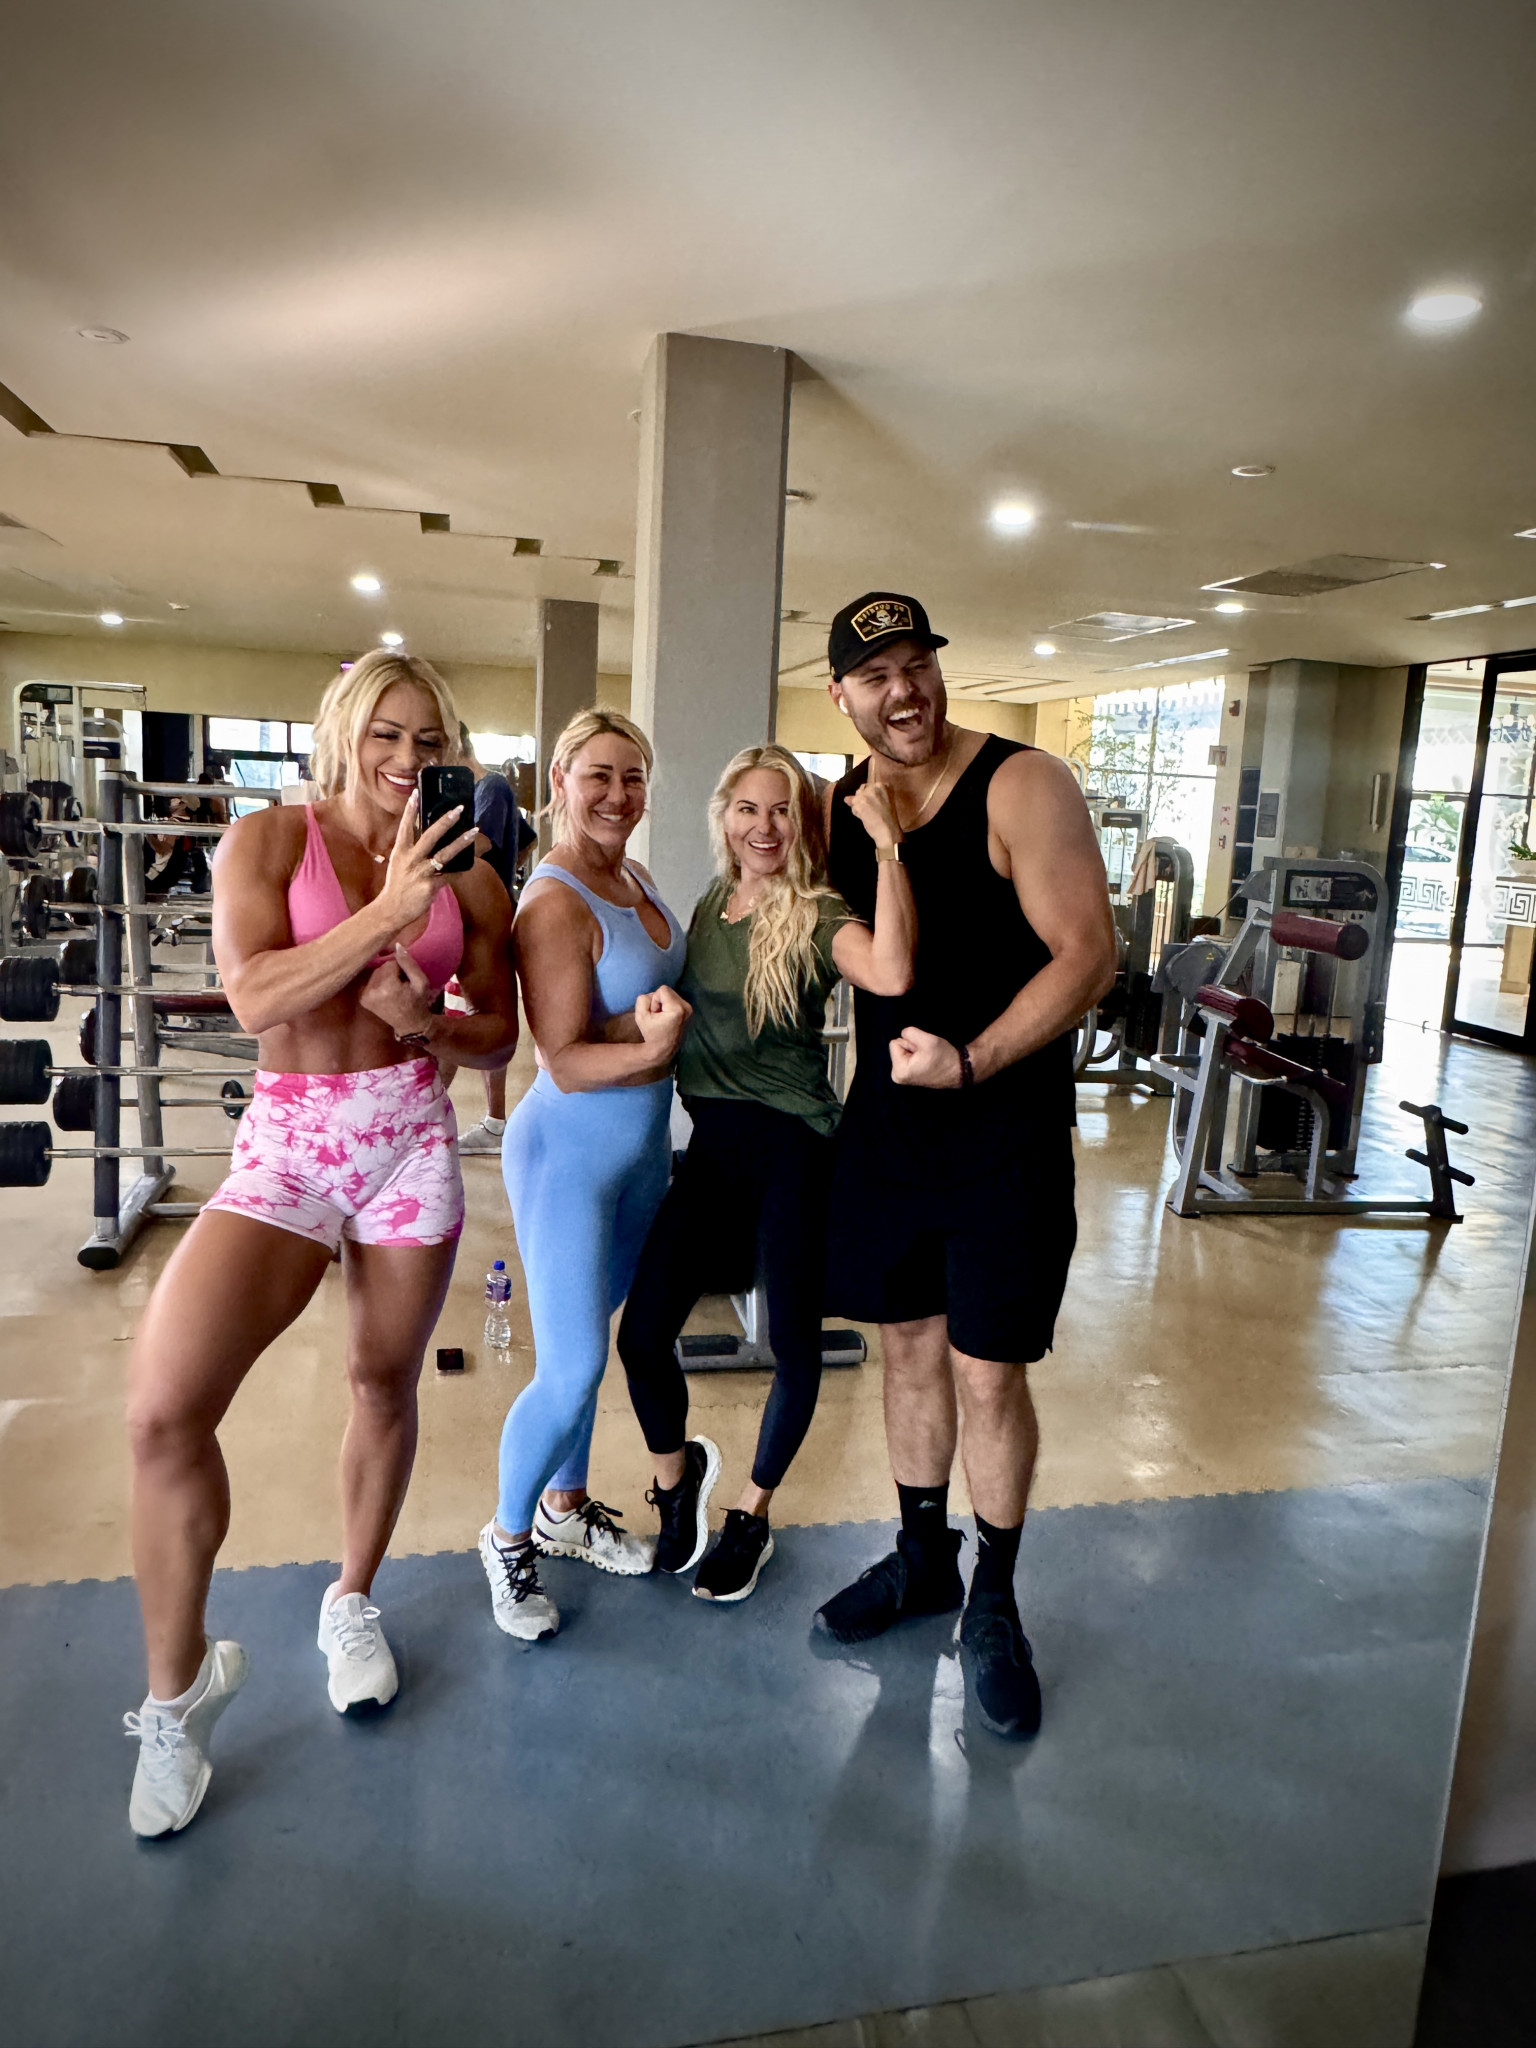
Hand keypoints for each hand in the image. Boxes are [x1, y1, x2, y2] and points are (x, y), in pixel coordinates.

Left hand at [359, 944, 436, 1039]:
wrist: (410, 1024)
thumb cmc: (418, 1002)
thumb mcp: (421, 981)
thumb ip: (409, 963)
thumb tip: (397, 946)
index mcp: (387, 987)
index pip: (390, 963)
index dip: (401, 969)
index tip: (407, 981)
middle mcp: (372, 991)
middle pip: (381, 967)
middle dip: (392, 973)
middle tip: (402, 986)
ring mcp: (365, 996)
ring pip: (375, 973)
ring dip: (385, 977)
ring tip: (395, 990)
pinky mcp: (363, 999)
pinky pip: (370, 981)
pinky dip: (378, 984)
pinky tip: (386, 993)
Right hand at [377, 794, 477, 933]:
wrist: (391, 910)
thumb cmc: (397, 885)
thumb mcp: (399, 864)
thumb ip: (413, 851)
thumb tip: (432, 839)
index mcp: (400, 852)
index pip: (405, 827)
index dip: (410, 810)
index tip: (416, 794)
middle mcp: (410, 860)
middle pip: (429, 836)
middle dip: (445, 822)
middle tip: (458, 810)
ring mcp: (420, 874)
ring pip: (444, 855)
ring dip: (461, 842)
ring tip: (474, 831)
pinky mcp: (430, 887)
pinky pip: (449, 876)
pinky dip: (459, 871)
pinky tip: (468, 865)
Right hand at [634, 984, 691, 1060]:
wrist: (663, 1050)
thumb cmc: (651, 1034)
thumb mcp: (640, 1015)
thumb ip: (643, 999)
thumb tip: (653, 995)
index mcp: (678, 1009)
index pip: (662, 989)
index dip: (654, 1001)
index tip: (655, 1015)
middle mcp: (687, 1008)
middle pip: (668, 991)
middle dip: (659, 1001)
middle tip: (658, 1017)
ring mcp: (690, 1010)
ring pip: (671, 995)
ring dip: (664, 1004)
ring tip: (663, 1018)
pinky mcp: (689, 1012)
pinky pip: (675, 1000)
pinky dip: (669, 1006)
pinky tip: (668, 1019)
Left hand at [845, 780, 901, 851]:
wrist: (889, 832)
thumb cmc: (888, 820)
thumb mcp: (882, 803)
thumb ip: (866, 797)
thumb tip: (846, 798)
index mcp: (883, 786)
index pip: (869, 786)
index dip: (869, 797)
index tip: (874, 804)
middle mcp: (874, 787)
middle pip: (860, 791)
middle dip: (863, 800)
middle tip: (872, 810)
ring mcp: (866, 795)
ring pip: (855, 799)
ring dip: (859, 807)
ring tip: (870, 814)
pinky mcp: (860, 803)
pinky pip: (853, 808)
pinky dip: (857, 814)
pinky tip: (866, 818)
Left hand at [889, 1025, 962, 1088]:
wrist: (957, 1070)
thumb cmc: (943, 1056)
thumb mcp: (927, 1040)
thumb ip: (909, 1032)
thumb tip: (902, 1034)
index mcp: (899, 1070)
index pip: (894, 1043)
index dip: (910, 1043)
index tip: (923, 1052)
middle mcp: (897, 1076)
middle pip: (897, 1047)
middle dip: (911, 1047)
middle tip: (926, 1055)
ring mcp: (902, 1077)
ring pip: (902, 1052)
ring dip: (915, 1052)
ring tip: (927, 1059)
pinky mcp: (907, 1076)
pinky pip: (906, 1057)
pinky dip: (916, 1057)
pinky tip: (926, 1062)